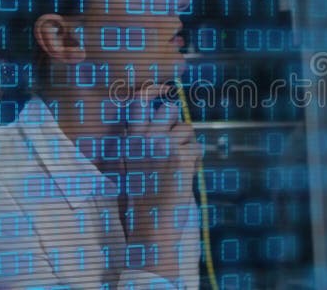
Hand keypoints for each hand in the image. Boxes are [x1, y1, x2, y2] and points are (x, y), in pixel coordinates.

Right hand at [122, 84, 198, 278]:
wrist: (150, 226)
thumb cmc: (142, 198)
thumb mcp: (134, 164)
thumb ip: (143, 140)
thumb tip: (163, 110)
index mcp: (129, 140)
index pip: (140, 103)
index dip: (153, 102)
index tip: (158, 104)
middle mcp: (144, 139)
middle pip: (169, 110)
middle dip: (175, 124)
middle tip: (174, 144)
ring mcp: (162, 147)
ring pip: (187, 129)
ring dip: (187, 146)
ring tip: (177, 165)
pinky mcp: (180, 158)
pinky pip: (197, 149)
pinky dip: (195, 162)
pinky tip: (184, 175)